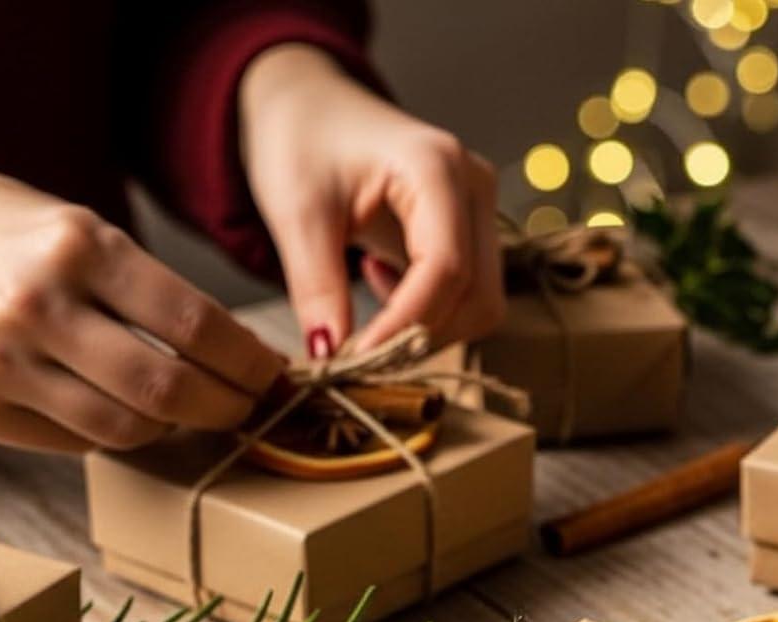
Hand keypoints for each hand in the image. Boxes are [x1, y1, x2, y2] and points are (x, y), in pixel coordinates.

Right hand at [0, 164, 281, 453]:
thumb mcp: (65, 221)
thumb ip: (138, 279)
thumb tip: (232, 349)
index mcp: (75, 242)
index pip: (195, 323)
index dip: (249, 363)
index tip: (272, 375)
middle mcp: (38, 304)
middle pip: (169, 390)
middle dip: (228, 408)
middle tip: (249, 408)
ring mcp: (3, 364)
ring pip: (128, 430)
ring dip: (177, 431)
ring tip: (192, 414)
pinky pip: (78, 443)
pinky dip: (117, 436)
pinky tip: (126, 415)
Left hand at [240, 43, 503, 356]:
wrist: (308, 106)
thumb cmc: (299, 140)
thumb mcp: (296, 213)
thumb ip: (317, 288)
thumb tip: (331, 359)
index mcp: (436, 166)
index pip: (445, 268)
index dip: (406, 324)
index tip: (358, 359)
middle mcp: (474, 186)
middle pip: (477, 296)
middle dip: (421, 335)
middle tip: (360, 349)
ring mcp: (479, 209)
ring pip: (481, 305)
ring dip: (428, 330)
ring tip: (371, 307)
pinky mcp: (472, 231)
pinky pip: (470, 296)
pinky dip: (430, 314)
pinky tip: (382, 279)